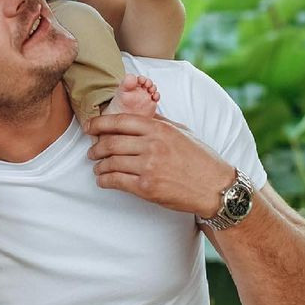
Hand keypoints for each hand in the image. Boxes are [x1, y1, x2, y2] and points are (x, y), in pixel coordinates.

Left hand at [85, 110, 231, 217]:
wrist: (215, 187)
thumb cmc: (201, 159)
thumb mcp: (182, 132)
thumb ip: (159, 123)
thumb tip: (138, 117)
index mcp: (159, 129)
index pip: (120, 121)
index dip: (99, 124)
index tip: (89, 127)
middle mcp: (152, 145)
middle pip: (111, 142)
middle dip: (96, 148)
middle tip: (91, 152)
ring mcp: (148, 167)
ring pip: (111, 162)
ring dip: (99, 166)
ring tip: (97, 168)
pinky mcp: (147, 187)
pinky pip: (117, 181)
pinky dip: (105, 180)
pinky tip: (104, 180)